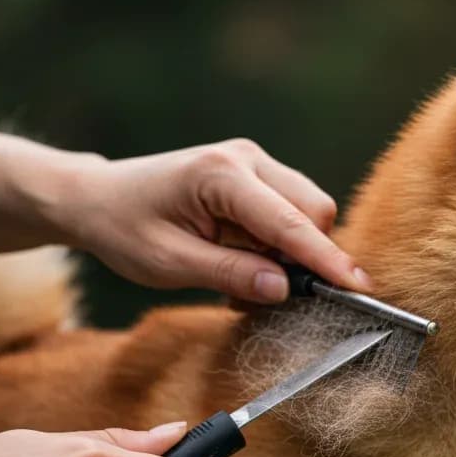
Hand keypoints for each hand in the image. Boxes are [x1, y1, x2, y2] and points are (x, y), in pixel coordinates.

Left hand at [56, 139, 372, 302]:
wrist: (97, 198)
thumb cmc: (123, 228)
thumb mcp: (168, 263)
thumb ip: (230, 274)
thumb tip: (284, 289)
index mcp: (220, 176)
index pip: (290, 222)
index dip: (326, 260)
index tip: (359, 288)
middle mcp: (245, 159)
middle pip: (312, 210)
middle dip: (307, 257)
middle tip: (267, 297)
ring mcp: (252, 163)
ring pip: (306, 212)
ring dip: (290, 253)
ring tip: (242, 281)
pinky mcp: (254, 176)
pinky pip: (288, 214)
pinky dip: (278, 245)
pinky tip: (242, 263)